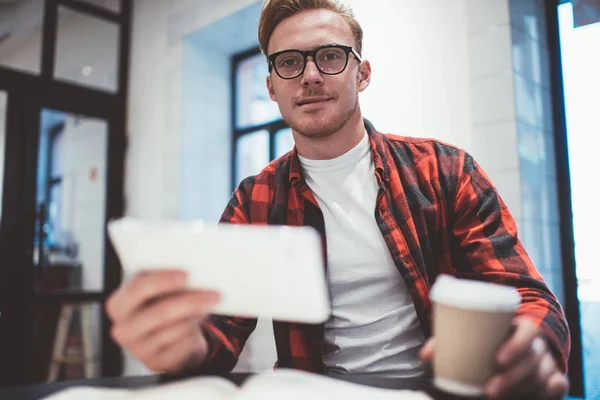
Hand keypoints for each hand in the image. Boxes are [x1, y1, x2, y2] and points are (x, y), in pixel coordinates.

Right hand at [106, 270, 220, 372]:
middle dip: (191, 301)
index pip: (138, 288)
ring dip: (197, 316)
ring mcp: (139, 349)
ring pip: (176, 328)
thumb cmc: (159, 308)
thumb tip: (193, 276)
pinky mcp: (156, 363)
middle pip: (160, 312)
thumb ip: (164, 282)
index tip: (187, 275)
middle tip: (214, 295)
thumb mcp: (155, 292)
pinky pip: (183, 345)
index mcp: (118, 305)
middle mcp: (124, 329)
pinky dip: (195, 333)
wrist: (164, 341)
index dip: (164, 280)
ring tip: (208, 306)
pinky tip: (198, 325)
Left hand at [419, 318, 568, 398]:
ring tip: (493, 398)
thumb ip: (447, 343)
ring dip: (521, 390)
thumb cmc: (485, 339)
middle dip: (511, 378)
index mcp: (519, 325)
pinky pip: (557, 387)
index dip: (517, 345)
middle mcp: (537, 344)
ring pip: (542, 377)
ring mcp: (547, 362)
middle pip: (532, 359)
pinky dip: (549, 393)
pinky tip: (531, 399)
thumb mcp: (471, 336)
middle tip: (487, 391)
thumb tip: (423, 356)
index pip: (527, 331)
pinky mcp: (552, 378)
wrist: (511, 345)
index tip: (497, 360)